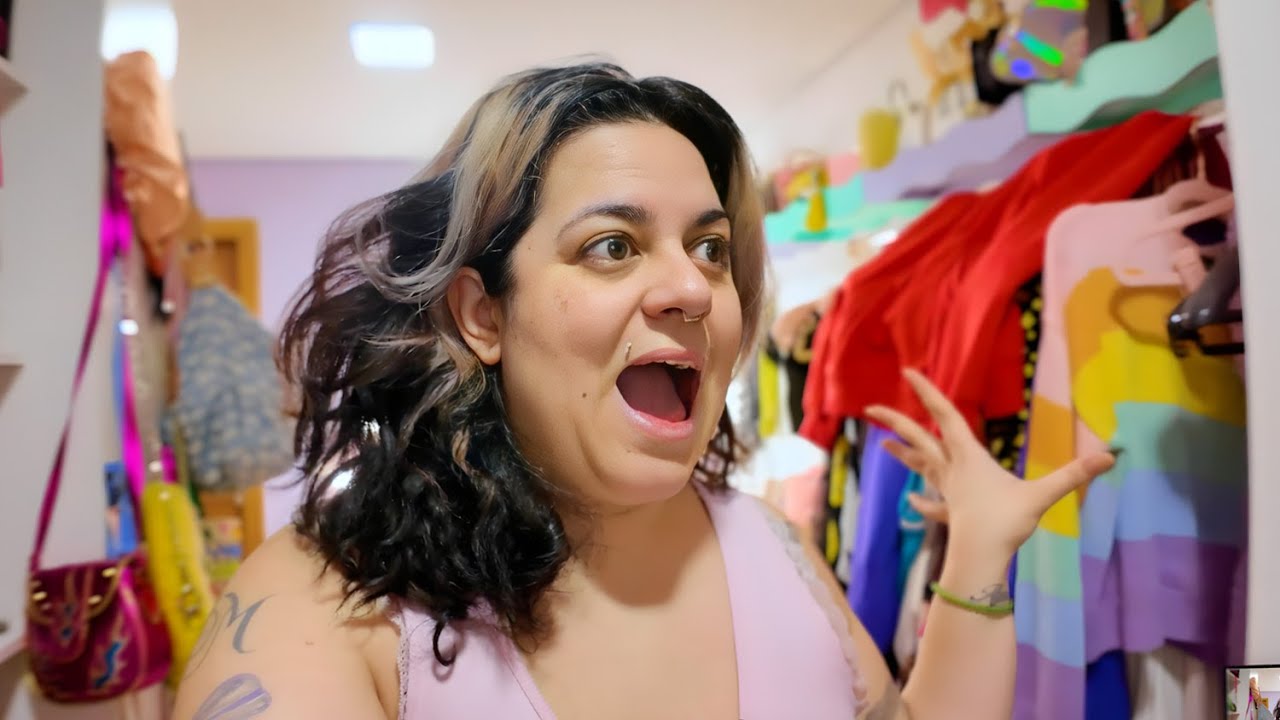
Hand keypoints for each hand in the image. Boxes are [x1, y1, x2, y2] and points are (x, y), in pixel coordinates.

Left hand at [865, 369, 1114, 559]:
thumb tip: (1112, 456)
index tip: (907, 372)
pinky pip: (932, 504)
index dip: (927, 392)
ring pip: (921, 467)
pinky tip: (911, 500)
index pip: (944, 415)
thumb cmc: (1004, 524)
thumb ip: (1074, 475)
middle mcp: (952, 470)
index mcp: (968, 456)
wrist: (979, 560)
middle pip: (919, 439)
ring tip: (882, 445)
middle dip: (895, 422)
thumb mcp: (1042, 495)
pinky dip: (922, 500)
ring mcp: (947, 492)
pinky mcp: (950, 514)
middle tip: (870, 409)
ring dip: (903, 454)